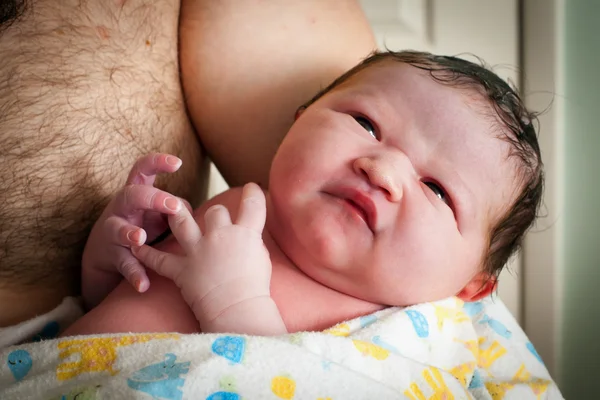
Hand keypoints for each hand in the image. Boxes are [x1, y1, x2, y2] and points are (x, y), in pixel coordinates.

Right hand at [82, 153, 191, 307]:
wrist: (105, 252)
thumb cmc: (141, 223)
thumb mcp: (156, 212)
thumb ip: (174, 207)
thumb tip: (190, 211)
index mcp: (135, 192)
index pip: (142, 170)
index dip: (157, 163)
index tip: (178, 163)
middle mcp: (121, 208)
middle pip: (131, 195)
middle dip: (152, 198)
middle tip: (173, 206)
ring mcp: (113, 231)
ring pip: (118, 228)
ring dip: (129, 232)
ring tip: (140, 238)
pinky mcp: (112, 255)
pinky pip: (123, 264)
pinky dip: (134, 274)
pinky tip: (144, 284)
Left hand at [132, 183, 271, 326]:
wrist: (237, 310)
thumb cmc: (256, 289)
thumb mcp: (262, 259)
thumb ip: (253, 242)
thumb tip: (248, 236)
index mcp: (245, 233)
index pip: (253, 204)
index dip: (253, 193)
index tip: (252, 188)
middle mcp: (220, 236)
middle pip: (215, 211)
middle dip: (216, 213)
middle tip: (217, 219)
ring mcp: (198, 251)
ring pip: (182, 222)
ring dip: (176, 214)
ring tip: (170, 209)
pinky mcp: (181, 269)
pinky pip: (159, 259)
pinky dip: (146, 254)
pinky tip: (137, 248)